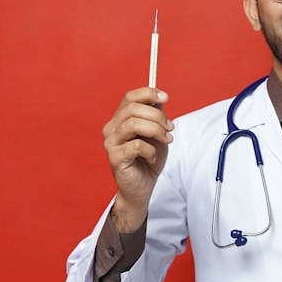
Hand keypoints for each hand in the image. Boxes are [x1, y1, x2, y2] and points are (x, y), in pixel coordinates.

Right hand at [102, 87, 173, 231]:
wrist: (143, 187)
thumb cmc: (148, 159)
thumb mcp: (156, 133)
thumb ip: (156, 115)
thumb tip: (160, 97)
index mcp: (120, 119)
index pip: (130, 97)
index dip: (148, 93)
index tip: (166, 97)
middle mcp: (112, 128)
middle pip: (133, 109)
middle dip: (157, 116)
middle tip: (170, 128)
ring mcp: (111, 143)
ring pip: (133, 124)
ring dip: (155, 130)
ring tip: (166, 140)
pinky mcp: (115, 158)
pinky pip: (136, 145)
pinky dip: (150, 150)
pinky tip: (152, 157)